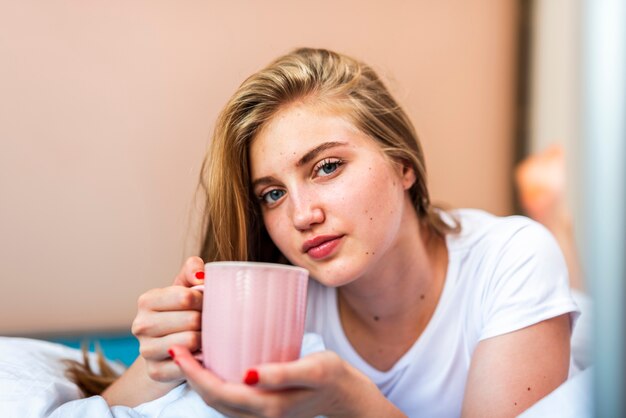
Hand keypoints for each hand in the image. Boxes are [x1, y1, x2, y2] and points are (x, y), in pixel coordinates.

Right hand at [131, 256, 205, 382]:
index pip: (186, 297)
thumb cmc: (183, 311)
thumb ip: (193, 270)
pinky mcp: (155, 372)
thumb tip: (201, 276)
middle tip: (210, 322)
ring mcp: (146, 351)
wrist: (172, 348)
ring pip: (190, 342)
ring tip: (206, 337)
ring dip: (205, 340)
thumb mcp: (186, 286)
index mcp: (147, 300)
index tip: (208, 303)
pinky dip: (199, 360)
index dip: (205, 299)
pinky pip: (187, 365)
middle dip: (207, 321)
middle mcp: (140, 325)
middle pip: (191, 320)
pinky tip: (200, 354)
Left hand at [169, 345, 403, 417]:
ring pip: (219, 403)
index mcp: (266, 407)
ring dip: (200, 382)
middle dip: (190, 376)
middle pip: (212, 399)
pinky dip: (215, 385)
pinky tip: (214, 366)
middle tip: (176, 348)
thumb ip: (281, 373)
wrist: (347, 395)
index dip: (194, 374)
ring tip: (189, 356)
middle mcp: (259, 416)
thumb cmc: (332, 376)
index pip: (218, 393)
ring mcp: (261, 415)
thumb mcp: (313, 369)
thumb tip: (248, 374)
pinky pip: (230, 400)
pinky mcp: (264, 408)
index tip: (179, 351)